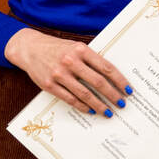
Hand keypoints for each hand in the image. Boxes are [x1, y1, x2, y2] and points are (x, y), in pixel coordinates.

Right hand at [5, 28, 130, 114]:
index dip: (119, 81)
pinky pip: (70, 99)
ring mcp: (59, 74)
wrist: (30, 48)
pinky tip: (91, 110)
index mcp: (81, 50)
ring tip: (108, 112)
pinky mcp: (49, 85)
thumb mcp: (75, 47)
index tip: (128, 90)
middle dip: (112, 95)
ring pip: (85, 94)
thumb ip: (91, 59)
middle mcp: (71, 61)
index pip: (106, 67)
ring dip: (99, 105)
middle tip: (121, 104)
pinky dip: (83, 106)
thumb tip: (112, 76)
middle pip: (98, 82)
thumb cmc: (57, 48)